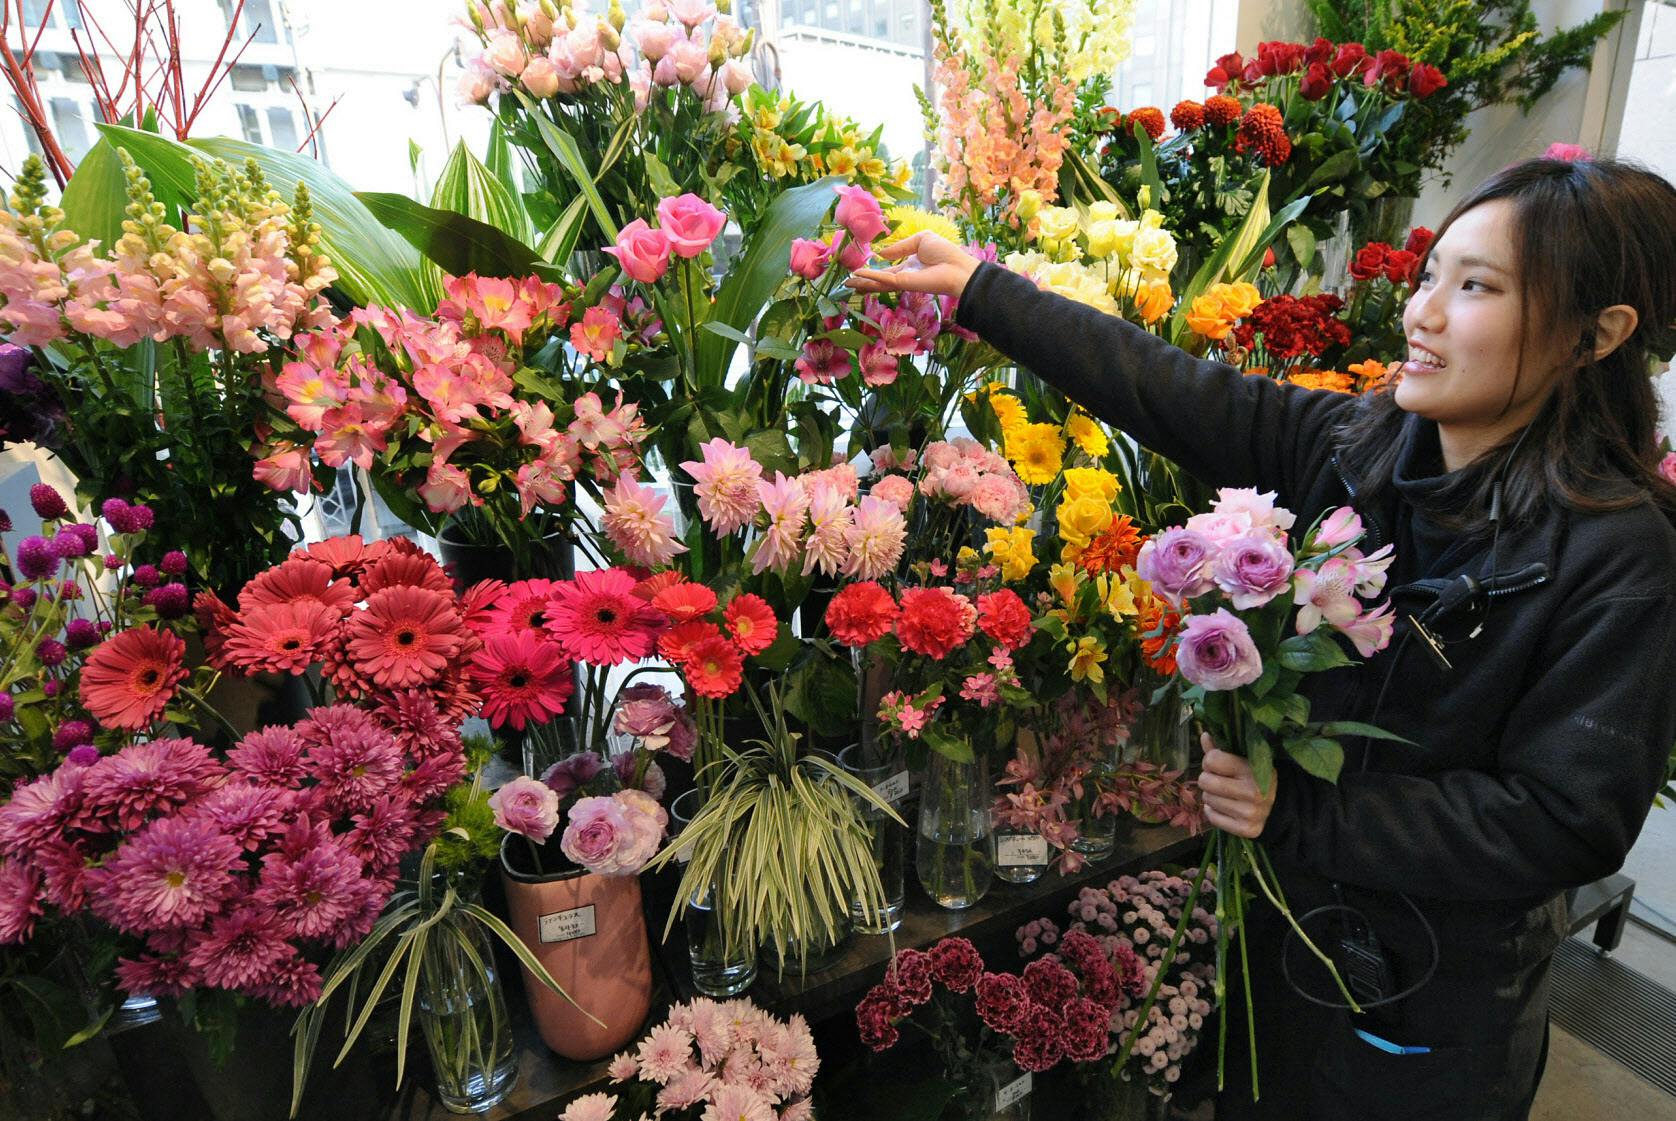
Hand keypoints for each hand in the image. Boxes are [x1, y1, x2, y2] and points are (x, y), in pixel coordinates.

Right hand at [846, 231, 981, 299]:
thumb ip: (900, 246)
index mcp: (909, 266)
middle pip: (879, 281)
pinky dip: (870, 276)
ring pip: (877, 283)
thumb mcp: (920, 240)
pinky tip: (857, 274)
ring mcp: (902, 281)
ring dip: (862, 282)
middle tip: (847, 283)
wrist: (958, 267)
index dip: (873, 271)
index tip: (859, 270)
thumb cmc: (944, 252)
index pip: (887, 270)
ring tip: (847, 283)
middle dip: (863, 282)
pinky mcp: (903, 283)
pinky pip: (883, 279)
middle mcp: (903, 275)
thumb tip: (881, 254)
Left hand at [1197, 732, 1276, 839]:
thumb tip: (1204, 736)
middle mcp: (1253, 792)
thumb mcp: (1244, 760)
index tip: (1218, 764)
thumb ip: (1222, 749)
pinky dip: (1213, 812)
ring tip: (1226, 794)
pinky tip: (1225, 807)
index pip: (1212, 760)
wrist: (1279, 807)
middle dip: (1208, 779)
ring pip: (1207, 800)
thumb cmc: (1256, 778)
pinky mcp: (1246, 830)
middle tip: (1219, 780)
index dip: (1210, 761)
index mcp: (1252, 769)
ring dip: (1211, 796)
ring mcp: (1250, 813)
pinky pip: (1212, 818)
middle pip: (1205, 782)